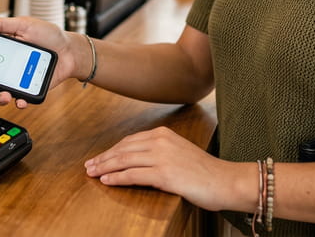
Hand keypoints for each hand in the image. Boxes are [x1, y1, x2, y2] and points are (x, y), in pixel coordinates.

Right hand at [0, 16, 83, 107]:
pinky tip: (20, 100)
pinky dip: (19, 102)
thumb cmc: (49, 35)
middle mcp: (8, 67)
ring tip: (3, 95)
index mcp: (3, 51)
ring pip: (2, 93)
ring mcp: (19, 79)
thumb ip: (2, 25)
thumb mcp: (24, 24)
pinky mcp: (31, 89)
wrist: (71, 50)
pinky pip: (21, 99)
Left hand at [85, 127, 245, 211]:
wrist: (226, 180)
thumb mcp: (179, 153)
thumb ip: (160, 152)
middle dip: (103, 158)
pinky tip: (106, 181)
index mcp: (164, 133)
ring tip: (92, 173)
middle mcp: (161, 141)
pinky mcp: (164, 174)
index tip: (99, 158)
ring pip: (124, 161)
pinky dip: (117, 178)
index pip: (130, 141)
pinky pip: (133, 175)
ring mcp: (162, 157)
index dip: (112, 150)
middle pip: (123, 149)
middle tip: (88, 166)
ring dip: (105, 167)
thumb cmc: (205, 171)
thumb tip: (139, 161)